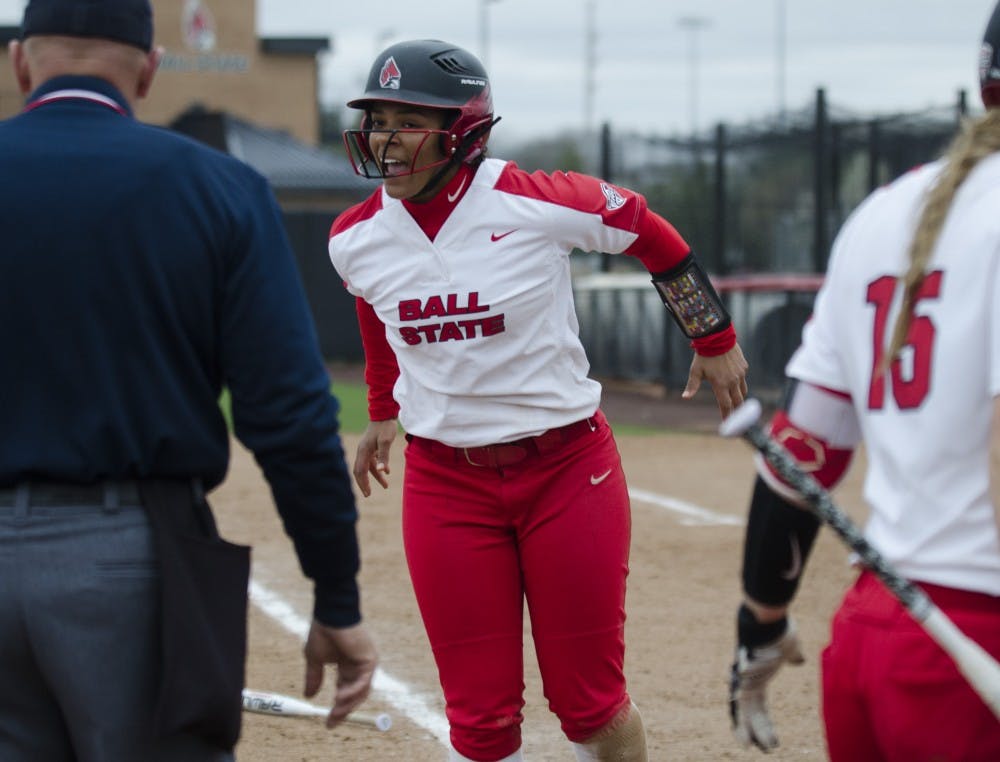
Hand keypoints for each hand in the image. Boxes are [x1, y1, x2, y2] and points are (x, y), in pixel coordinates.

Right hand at [303, 621, 378, 727]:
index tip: (327, 722)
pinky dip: (352, 692)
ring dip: (348, 704)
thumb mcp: (315, 660)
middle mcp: (359, 666)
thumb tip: (308, 697)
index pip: (346, 691)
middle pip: (356, 695)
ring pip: (361, 692)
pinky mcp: (370, 660)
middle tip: (331, 722)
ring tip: (334, 711)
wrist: (330, 615)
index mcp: (348, 665)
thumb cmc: (323, 632)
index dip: (338, 707)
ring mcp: (366, 663)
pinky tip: (338, 697)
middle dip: (343, 710)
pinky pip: (363, 682)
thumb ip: (314, 678)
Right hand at [353, 419, 397, 496]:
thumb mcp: (386, 442)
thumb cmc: (385, 427)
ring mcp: (366, 448)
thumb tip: (381, 471)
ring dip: (376, 476)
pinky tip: (387, 472)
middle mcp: (362, 451)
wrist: (384, 414)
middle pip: (360, 471)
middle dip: (364, 483)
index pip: (360, 471)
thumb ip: (384, 456)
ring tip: (385, 486)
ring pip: (368, 467)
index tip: (367, 493)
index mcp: (363, 451)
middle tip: (368, 494)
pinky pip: (373, 461)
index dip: (363, 483)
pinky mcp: (372, 446)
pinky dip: (378, 468)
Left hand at [683, 343, 748, 418]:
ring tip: (738, 405)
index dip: (727, 416)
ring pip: (743, 391)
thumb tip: (685, 398)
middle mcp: (733, 381)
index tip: (727, 424)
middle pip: (738, 402)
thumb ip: (692, 386)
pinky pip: (743, 379)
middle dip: (737, 412)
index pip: (725, 405)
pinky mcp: (744, 367)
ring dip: (740, 399)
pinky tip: (736, 385)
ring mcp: (740, 374)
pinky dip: (740, 385)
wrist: (718, 337)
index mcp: (721, 385)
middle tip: (737, 420)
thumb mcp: (695, 371)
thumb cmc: (704, 356)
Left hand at [729, 609, 803, 750]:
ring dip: (750, 730)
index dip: (762, 717)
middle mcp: (747, 675)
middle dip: (754, 727)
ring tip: (751, 748)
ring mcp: (744, 676)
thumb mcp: (789, 647)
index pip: (759, 700)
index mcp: (758, 672)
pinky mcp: (743, 676)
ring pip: (745, 709)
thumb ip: (791, 656)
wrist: (769, 613)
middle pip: (750, 707)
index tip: (768, 735)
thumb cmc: (779, 627)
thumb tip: (798, 660)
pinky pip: (744, 705)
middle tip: (757, 748)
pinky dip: (747, 724)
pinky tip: (747, 740)